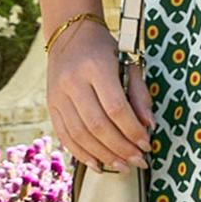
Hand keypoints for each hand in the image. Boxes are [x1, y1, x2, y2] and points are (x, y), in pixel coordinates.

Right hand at [45, 21, 154, 172]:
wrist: (69, 34)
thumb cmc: (105, 49)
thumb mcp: (128, 62)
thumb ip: (139, 93)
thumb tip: (148, 126)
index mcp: (95, 67)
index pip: (116, 108)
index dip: (132, 130)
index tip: (146, 144)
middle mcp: (73, 82)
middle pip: (98, 125)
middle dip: (121, 148)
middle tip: (138, 160)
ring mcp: (58, 95)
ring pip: (80, 135)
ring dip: (104, 155)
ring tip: (123, 167)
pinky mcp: (51, 105)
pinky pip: (65, 136)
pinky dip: (82, 154)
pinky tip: (99, 164)